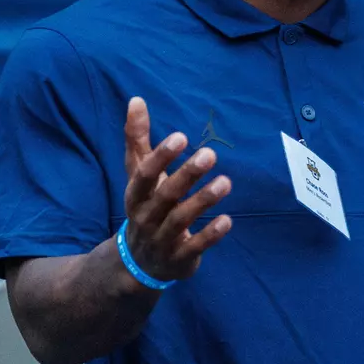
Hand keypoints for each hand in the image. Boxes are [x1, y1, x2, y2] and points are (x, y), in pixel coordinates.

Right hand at [122, 96, 231, 281]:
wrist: (140, 263)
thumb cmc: (146, 207)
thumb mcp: (139, 177)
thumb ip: (138, 140)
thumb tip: (136, 100)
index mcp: (136, 195)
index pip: (144, 174)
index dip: (161, 156)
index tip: (181, 136)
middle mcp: (145, 218)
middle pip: (165, 195)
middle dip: (187, 175)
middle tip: (211, 154)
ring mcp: (162, 240)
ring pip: (181, 220)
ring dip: (203, 200)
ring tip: (226, 182)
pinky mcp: (179, 259)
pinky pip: (194, 247)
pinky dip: (210, 235)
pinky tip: (227, 220)